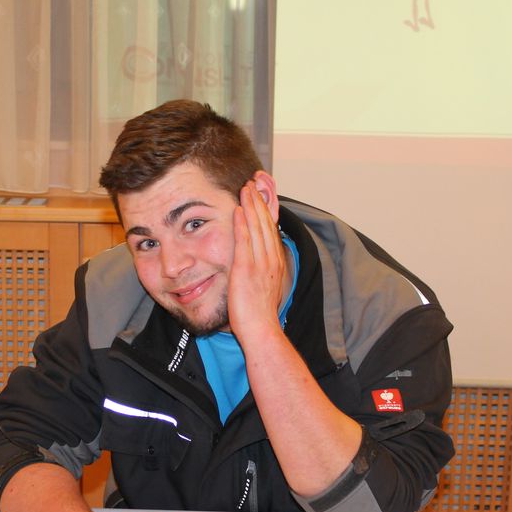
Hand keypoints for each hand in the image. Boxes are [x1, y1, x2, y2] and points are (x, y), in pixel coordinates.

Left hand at [227, 175, 286, 342]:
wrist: (261, 331)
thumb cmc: (259, 315)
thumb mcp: (264, 288)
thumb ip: (262, 272)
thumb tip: (258, 265)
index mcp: (274, 262)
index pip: (271, 229)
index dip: (266, 208)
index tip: (261, 192)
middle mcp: (270, 259)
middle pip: (266, 223)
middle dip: (260, 200)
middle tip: (254, 181)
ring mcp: (259, 264)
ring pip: (257, 228)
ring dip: (251, 206)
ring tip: (246, 188)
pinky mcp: (246, 270)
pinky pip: (244, 242)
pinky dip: (242, 224)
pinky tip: (237, 210)